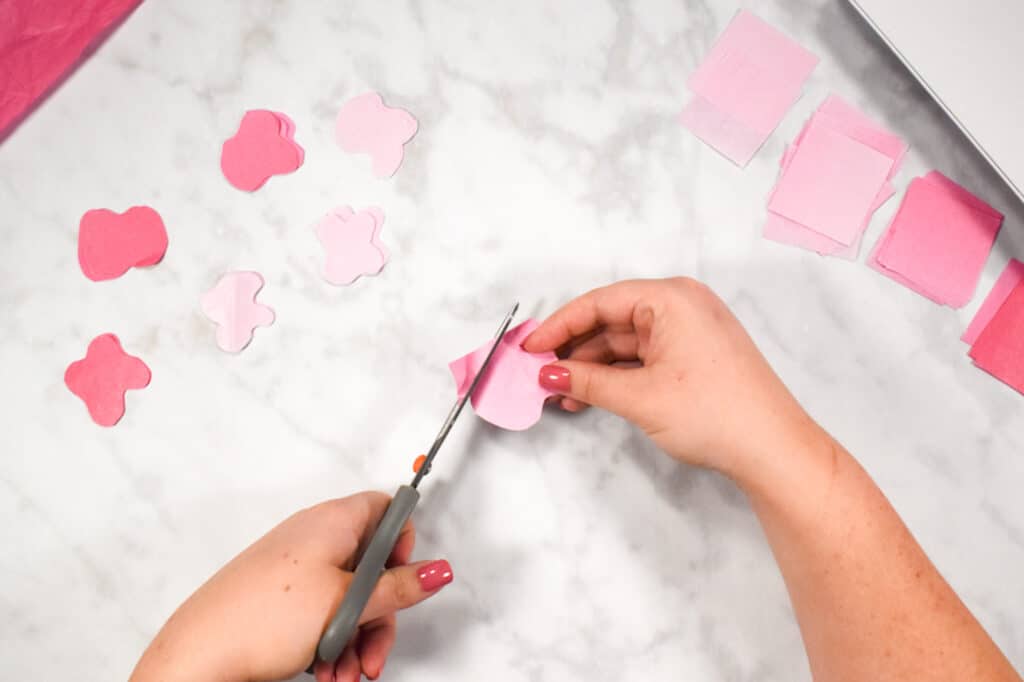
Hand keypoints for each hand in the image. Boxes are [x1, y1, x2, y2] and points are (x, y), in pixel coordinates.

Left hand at [130, 491, 452, 681]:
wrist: (201, 656)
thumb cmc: (262, 618)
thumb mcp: (348, 604)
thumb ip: (399, 587)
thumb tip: (436, 570)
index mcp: (332, 521)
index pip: (385, 509)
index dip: (402, 543)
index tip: (402, 580)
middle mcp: (314, 538)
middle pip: (371, 566)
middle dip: (380, 614)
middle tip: (374, 649)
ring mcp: (296, 569)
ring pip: (349, 597)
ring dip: (356, 638)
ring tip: (346, 672)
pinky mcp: (282, 598)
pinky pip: (323, 613)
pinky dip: (332, 642)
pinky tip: (326, 669)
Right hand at [525, 277, 819, 478]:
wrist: (773, 449)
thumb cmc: (717, 413)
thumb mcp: (639, 396)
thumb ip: (586, 382)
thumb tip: (548, 375)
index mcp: (671, 298)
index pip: (600, 302)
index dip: (559, 326)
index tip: (530, 349)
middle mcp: (681, 306)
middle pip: (611, 321)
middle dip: (574, 351)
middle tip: (540, 375)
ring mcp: (688, 332)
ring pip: (625, 343)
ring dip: (592, 368)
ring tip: (561, 396)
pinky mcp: (693, 357)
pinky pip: (643, 357)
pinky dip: (616, 376)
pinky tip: (589, 397)